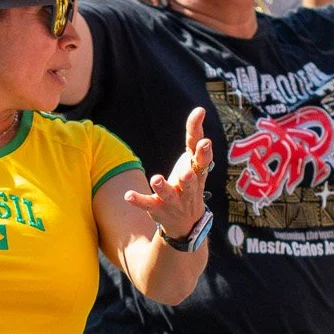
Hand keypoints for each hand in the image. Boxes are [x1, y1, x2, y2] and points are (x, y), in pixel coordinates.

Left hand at [124, 106, 212, 241]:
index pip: (202, 160)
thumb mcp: (193, 162)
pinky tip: (128, 195)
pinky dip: (138, 200)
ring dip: (163, 187)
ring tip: (156, 179)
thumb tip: (200, 109)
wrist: (186, 223)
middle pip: (190, 182)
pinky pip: (148, 204)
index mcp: (198, 174)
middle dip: (189, 177)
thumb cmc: (189, 184)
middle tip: (186, 173)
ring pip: (169, 194)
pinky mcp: (158, 208)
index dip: (203, 151)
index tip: (204, 141)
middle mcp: (188, 188)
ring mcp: (173, 200)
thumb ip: (193, 136)